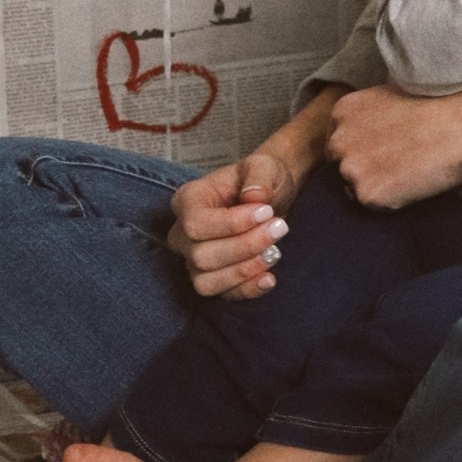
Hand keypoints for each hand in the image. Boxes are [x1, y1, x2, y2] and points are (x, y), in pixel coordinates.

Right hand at [167, 149, 296, 301]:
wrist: (270, 200)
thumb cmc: (261, 180)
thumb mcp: (264, 166)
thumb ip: (259, 177)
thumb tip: (254, 198)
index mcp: (188, 200)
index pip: (196, 223)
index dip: (232, 224)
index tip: (266, 212)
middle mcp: (182, 234)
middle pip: (201, 255)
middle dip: (244, 246)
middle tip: (279, 228)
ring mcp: (193, 260)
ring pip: (206, 281)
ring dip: (244, 270)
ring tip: (275, 252)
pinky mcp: (212, 279)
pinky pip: (222, 295)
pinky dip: (246, 290)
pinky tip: (269, 278)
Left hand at [329, 83, 461, 208]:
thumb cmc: (435, 105)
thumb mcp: (390, 94)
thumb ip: (368, 114)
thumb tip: (367, 131)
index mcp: (343, 111)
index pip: (338, 139)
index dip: (360, 147)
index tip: (383, 149)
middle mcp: (339, 139)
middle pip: (340, 164)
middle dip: (362, 166)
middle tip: (395, 163)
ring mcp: (351, 169)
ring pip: (353, 186)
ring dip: (375, 184)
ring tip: (408, 169)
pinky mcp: (367, 194)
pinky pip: (373, 204)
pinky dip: (390, 200)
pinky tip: (412, 182)